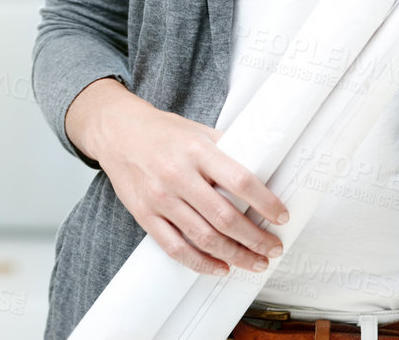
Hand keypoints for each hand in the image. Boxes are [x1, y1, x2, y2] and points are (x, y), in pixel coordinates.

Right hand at [73, 80, 288, 276]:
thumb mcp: (197, 131)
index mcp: (196, 150)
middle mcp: (178, 175)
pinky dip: (201, 263)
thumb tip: (264, 171)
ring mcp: (160, 198)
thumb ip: (226, 151)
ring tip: (255, 263)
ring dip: (236, 255)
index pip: (240, 180)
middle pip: (225, 218)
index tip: (282, 216)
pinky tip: (221, 267)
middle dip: (256, 239)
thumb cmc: (162, 131)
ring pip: (204, 238)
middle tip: (274, 248)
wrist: (117, 131)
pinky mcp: (145, 215)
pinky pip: (176, 248)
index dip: (266, 202)